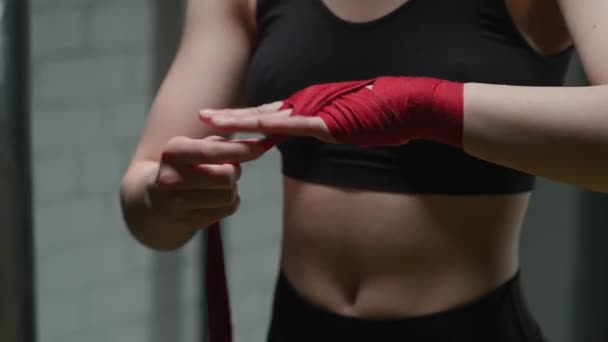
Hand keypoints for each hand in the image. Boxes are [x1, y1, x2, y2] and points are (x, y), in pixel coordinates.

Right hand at [145, 135, 266, 229]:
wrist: (150, 205)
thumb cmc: (181, 169)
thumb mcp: (191, 149)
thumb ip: (219, 144)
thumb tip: (256, 145)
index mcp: (173, 152)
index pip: (215, 150)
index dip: (243, 148)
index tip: (265, 144)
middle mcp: (171, 177)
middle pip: (227, 175)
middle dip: (235, 171)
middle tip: (229, 169)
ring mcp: (177, 203)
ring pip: (230, 194)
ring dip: (233, 189)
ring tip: (219, 185)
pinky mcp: (187, 222)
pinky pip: (227, 209)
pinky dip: (230, 202)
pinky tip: (215, 199)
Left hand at [199, 77, 463, 147]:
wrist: (411, 105)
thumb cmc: (386, 115)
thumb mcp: (352, 123)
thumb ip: (332, 127)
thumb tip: (324, 133)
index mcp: (312, 107)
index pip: (272, 114)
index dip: (245, 119)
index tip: (222, 123)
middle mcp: (308, 105)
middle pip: (261, 112)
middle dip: (230, 117)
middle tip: (201, 115)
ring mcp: (316, 112)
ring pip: (268, 117)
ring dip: (238, 121)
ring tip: (209, 121)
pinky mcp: (327, 123)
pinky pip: (292, 128)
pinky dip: (267, 131)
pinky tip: (246, 134)